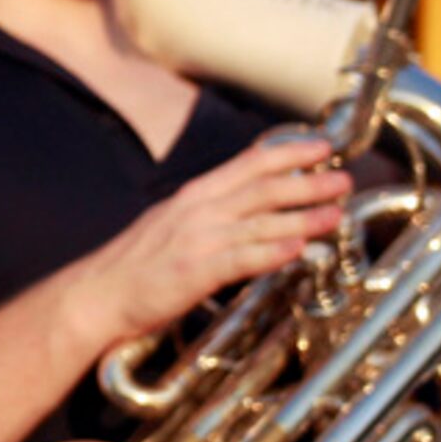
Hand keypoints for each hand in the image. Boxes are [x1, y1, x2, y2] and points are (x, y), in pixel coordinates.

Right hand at [67, 136, 348, 350]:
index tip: (322, 147)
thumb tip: (248, 209)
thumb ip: (209, 214)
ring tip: (336, 214)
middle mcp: (196, 212)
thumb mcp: (170, 224)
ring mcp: (196, 241)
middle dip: (308, 182)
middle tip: (344, 179)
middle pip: (262, 190)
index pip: (247, 165)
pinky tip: (298, 249)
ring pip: (259, 223)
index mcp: (192, 197)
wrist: (96, 294)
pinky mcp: (194, 272)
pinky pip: (241, 259)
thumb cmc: (133, 265)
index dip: (288, 154)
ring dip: (303, 217)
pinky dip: (272, 252)